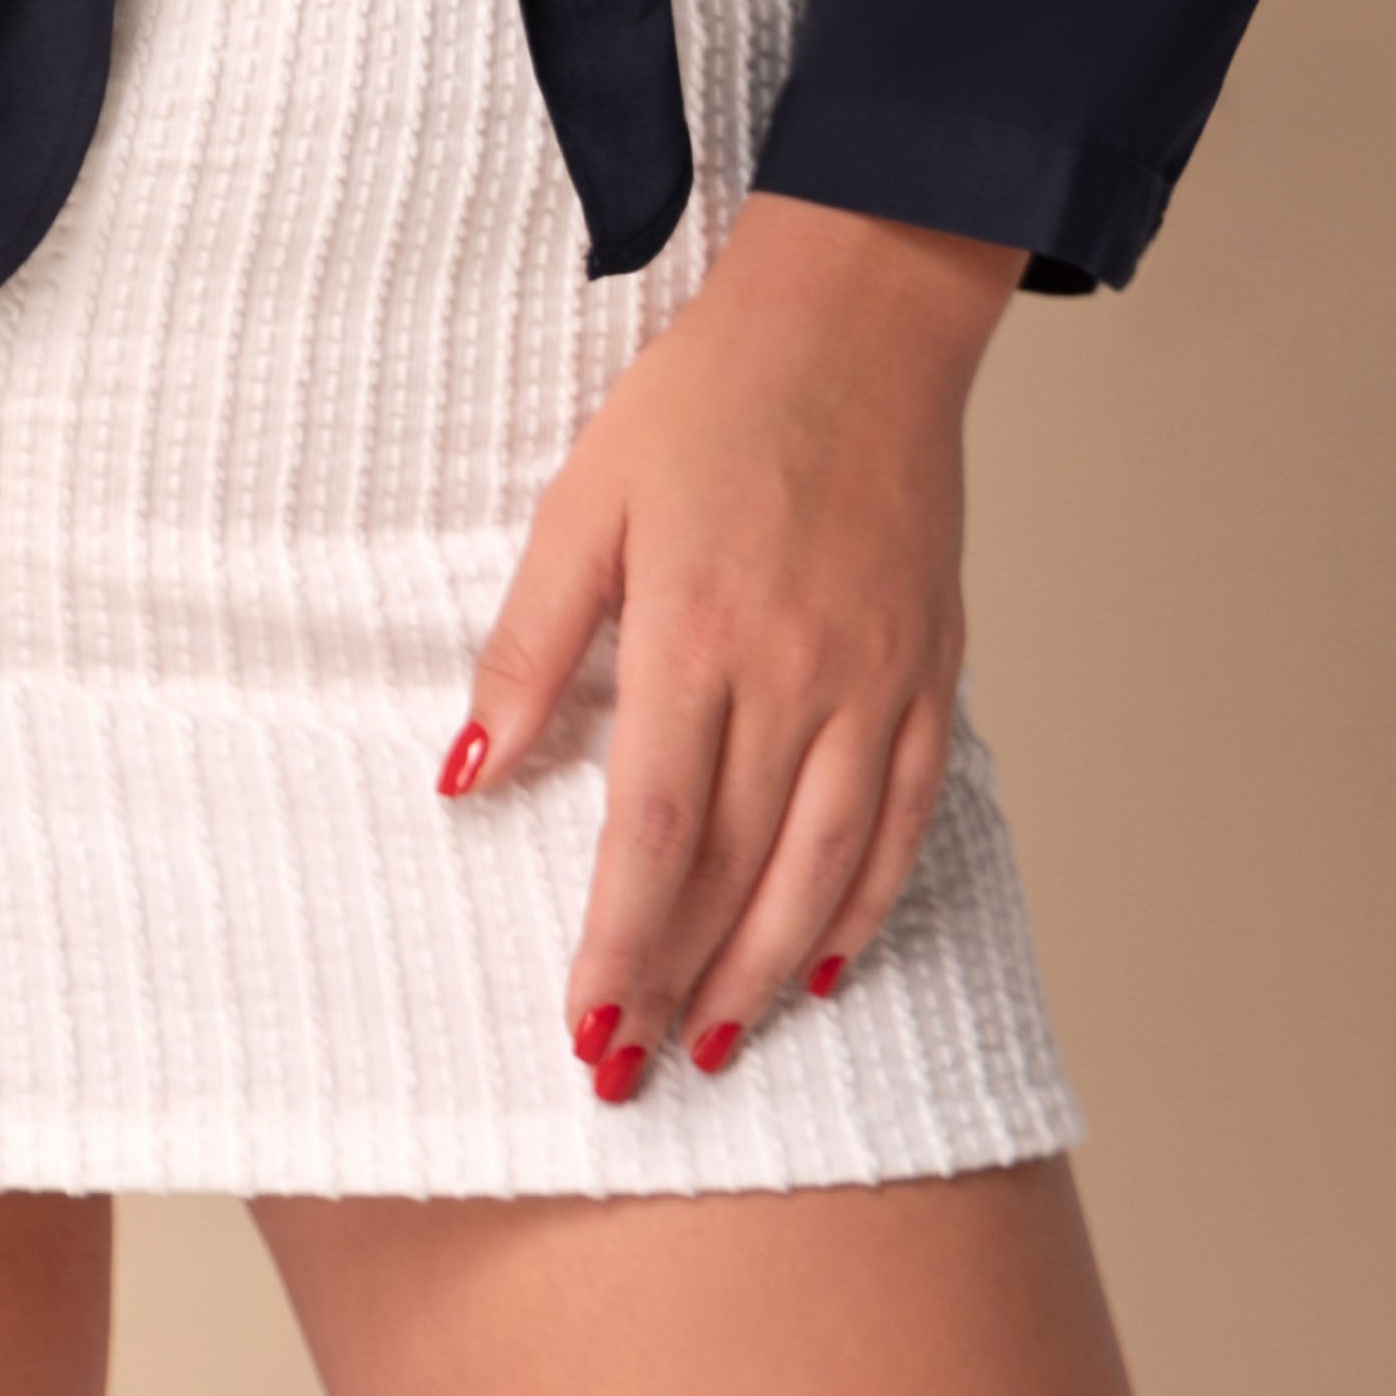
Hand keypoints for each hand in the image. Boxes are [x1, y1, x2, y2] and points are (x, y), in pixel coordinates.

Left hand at [446, 192, 1026, 1096]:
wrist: (861, 320)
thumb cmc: (708, 400)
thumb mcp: (585, 503)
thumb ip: (529, 646)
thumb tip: (464, 769)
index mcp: (702, 635)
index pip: (654, 834)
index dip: (617, 945)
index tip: (583, 1027)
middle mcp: (801, 677)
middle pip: (737, 872)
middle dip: (676, 984)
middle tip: (630, 1075)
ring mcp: (878, 681)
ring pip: (827, 869)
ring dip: (766, 971)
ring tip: (714, 1045)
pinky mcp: (931, 672)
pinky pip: (908, 819)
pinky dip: (867, 904)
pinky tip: (828, 963)